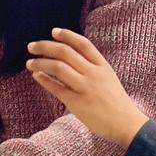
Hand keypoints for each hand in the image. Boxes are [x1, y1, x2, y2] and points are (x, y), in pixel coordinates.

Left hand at [26, 28, 147, 147]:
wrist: (126, 124)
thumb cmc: (116, 102)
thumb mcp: (108, 78)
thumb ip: (93, 67)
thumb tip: (71, 59)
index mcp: (102, 65)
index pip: (82, 44)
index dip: (67, 35)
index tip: (53, 31)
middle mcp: (93, 73)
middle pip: (65, 52)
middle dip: (45, 47)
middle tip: (31, 46)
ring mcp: (85, 87)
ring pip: (58, 67)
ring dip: (40, 62)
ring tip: (29, 63)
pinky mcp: (76, 102)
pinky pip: (56, 87)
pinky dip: (44, 79)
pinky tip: (36, 75)